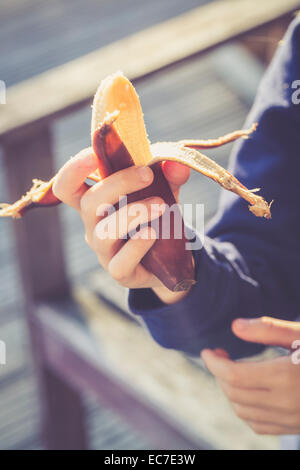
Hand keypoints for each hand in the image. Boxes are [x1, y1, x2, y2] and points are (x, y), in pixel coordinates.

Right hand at [53, 148, 189, 303]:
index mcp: (95, 202)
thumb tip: (177, 165)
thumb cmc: (158, 217)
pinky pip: (120, 262)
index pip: (67, 186)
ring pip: (105, 232)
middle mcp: (93, 225)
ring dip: (133, 213)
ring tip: (161, 205)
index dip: (73, 170)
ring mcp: (105, 251)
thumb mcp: (165, 191)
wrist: (172, 259)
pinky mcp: (120, 272)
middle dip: (118, 183)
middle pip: (89, 203)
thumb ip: (170, 176)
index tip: (93, 154)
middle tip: (147, 174)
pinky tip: (152, 234)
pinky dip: (137, 246)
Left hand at [201, 316, 299, 434]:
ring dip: (229, 391)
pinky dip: (244, 409)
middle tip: (220, 355)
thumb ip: (267, 330)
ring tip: (231, 370)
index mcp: (285, 376)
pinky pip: (258, 425)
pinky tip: (247, 392)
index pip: (233, 376)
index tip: (207, 351)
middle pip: (234, 393)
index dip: (213, 363)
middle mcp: (286, 402)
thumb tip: (235, 326)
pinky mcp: (295, 426)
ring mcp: (291, 418)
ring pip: (243, 412)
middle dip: (218, 373)